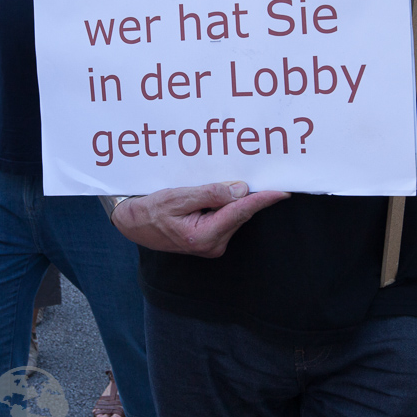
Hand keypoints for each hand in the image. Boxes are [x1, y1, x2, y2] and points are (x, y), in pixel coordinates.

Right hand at [109, 182, 290, 257]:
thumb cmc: (149, 210)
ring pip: (234, 214)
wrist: (132, 224)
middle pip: (240, 212)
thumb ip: (210, 193)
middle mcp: (213, 244)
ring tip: (226, 181)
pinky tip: (220, 192)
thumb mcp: (177, 197)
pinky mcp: (211, 239)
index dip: (263, 199)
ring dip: (235, 198)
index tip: (283, 190)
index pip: (241, 212)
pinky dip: (226, 204)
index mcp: (205, 235)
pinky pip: (226, 217)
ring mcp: (213, 244)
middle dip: (248, 194)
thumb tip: (240, 190)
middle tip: (257, 172)